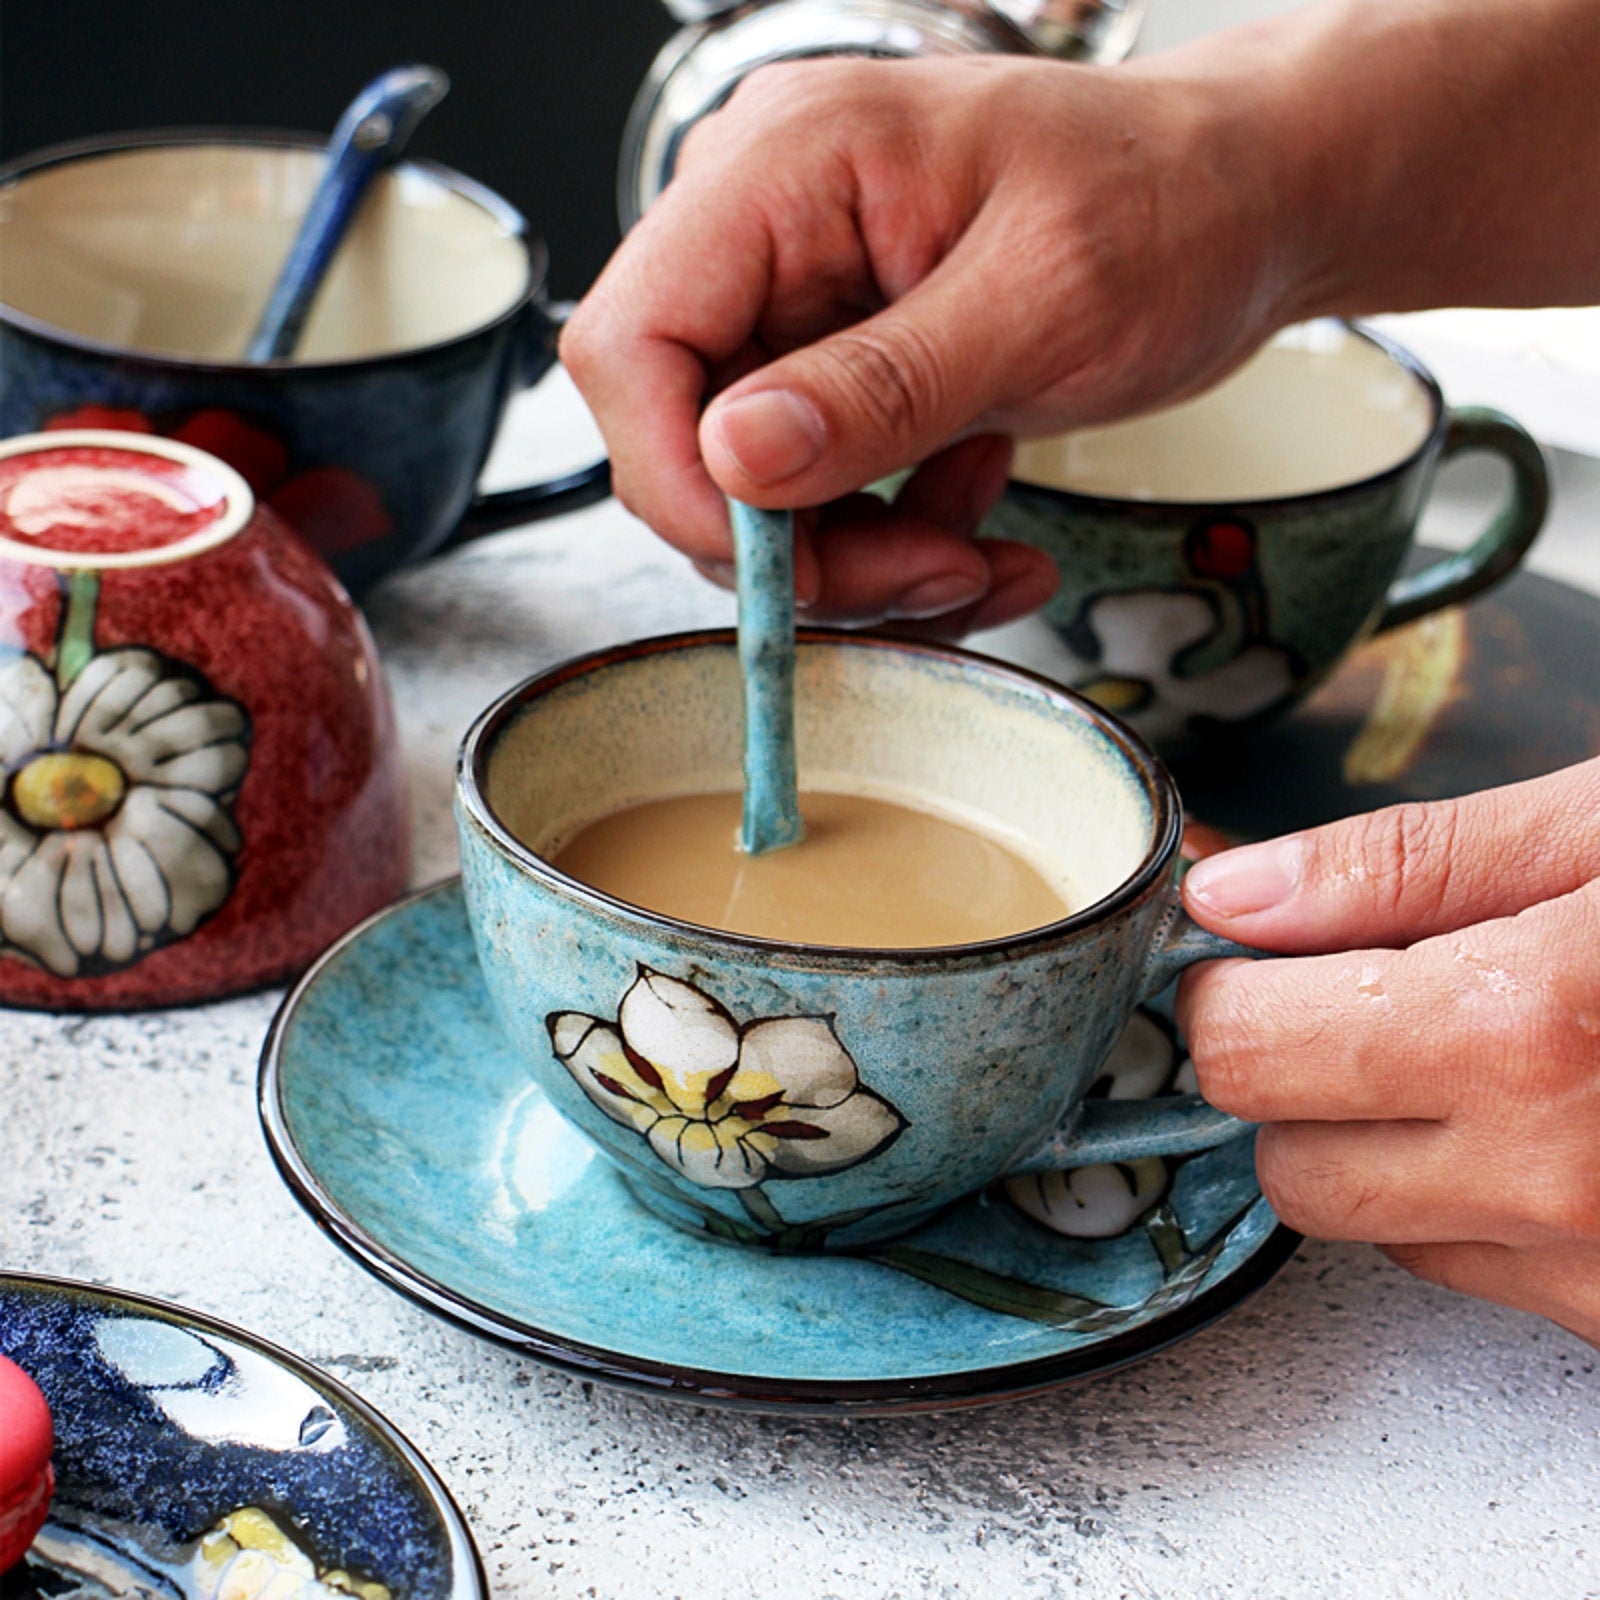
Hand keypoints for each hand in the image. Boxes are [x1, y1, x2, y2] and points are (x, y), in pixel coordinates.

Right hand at [561, 53, 1294, 629]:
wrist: (1247, 202)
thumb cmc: (1174, 204)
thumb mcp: (1044, 304)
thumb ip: (882, 385)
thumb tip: (738, 457)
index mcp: (790, 165)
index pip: (633, 342)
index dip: (678, 480)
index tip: (781, 568)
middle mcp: (768, 226)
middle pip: (689, 436)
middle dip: (805, 545)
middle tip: (929, 576)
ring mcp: (798, 298)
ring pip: (755, 487)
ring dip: (864, 555)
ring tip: (981, 543)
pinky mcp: (839, 359)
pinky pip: (819, 488)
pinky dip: (894, 535)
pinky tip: (979, 506)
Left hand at [1176, 758, 1599, 1346]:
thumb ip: (1398, 866)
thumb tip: (1231, 891)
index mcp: (1528, 1025)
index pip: (1242, 1046)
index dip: (1224, 989)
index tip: (1247, 954)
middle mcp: (1561, 1177)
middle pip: (1287, 1157)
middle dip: (1295, 1072)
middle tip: (1363, 992)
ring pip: (1375, 1225)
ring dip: (1386, 1140)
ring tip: (1493, 1044)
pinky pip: (1479, 1272)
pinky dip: (1478, 1198)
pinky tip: (1558, 1114)